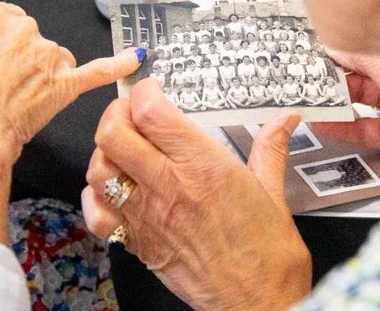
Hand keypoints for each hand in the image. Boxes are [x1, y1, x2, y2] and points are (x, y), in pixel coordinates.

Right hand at [0, 2, 141, 242]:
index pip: (5, 21)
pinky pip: (97, 70)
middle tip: (0, 89)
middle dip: (21, 62)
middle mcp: (25, 29)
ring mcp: (49, 55)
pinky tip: (135, 56)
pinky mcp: (66, 83)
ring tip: (18, 103)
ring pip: (55, 60)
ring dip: (43, 77)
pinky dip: (118, 64)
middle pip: (31, 39)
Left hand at [83, 80, 311, 310]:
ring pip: (98, 169)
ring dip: (104, 152)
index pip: (151, 112)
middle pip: (113, 133)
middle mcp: (168, 186)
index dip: (143, 92)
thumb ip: (270, 149)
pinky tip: (111, 190)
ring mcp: (147, 216)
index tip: (151, 91)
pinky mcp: (138, 243)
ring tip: (121, 149)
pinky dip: (94, 196)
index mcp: (202, 166)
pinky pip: (96, 213)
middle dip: (115, 113)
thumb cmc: (268, 255)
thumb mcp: (273, 192)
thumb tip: (286, 120)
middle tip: (129, 112)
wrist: (258, 303)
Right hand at [312, 50, 379, 166]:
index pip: (367, 52)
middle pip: (361, 78)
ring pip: (359, 104)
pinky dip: (341, 128)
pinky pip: (362, 130)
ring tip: (311, 102)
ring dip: (334, 104)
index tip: (317, 54)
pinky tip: (324, 124)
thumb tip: (336, 43)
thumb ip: (364, 56)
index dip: (342, 52)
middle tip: (309, 80)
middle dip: (334, 79)